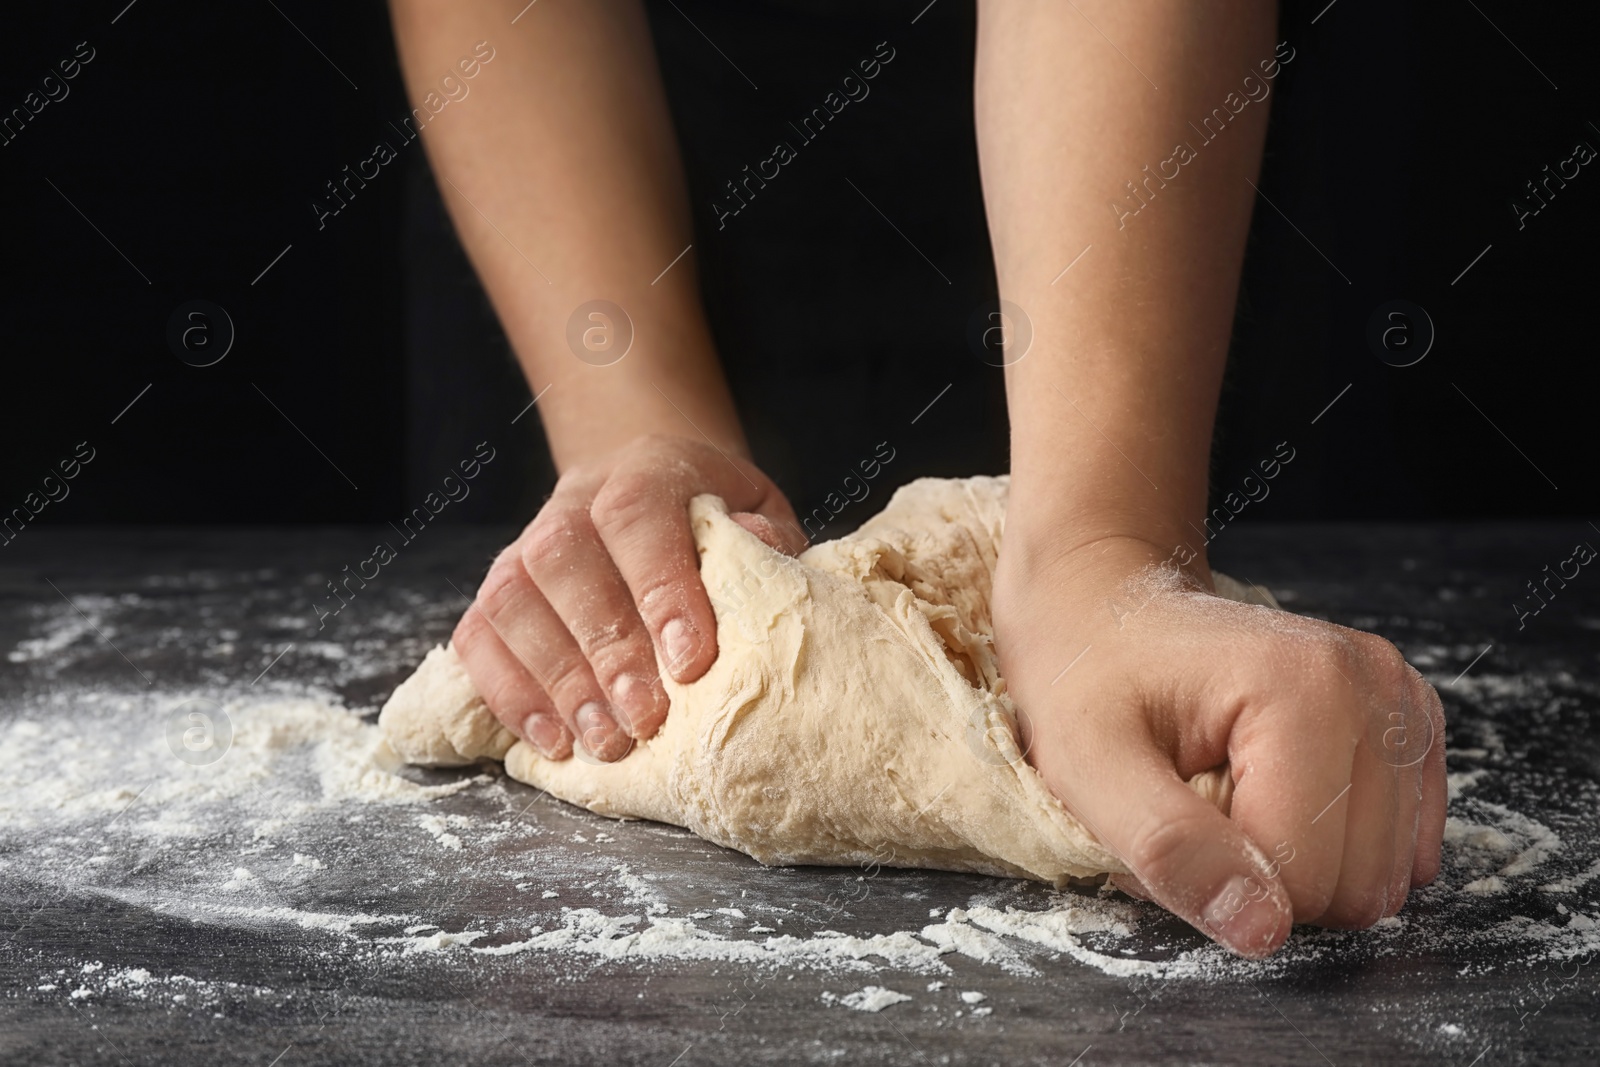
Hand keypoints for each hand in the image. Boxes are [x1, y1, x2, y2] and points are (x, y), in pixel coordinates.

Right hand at [453, 433, 801, 761]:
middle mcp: (573, 501)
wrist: (648, 490)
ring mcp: (523, 546)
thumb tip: (754, 546)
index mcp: (644, 470)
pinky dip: (509, 693)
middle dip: (606, 648)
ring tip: (605, 740)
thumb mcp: (754, 511)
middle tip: (646, 718)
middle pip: (564, 559)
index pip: (637, 514)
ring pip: (514, 600)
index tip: (691, 662)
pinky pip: (479, 638)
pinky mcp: (494, 593)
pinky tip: (554, 740)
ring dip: (557, 679)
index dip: (660, 586)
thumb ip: (760, 535)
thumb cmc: (712, 519)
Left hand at [992, 532, 1446, 957]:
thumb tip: (1262, 931)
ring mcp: (1401, 701)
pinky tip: (1271, 793)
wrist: (1103, 608)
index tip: (1159, 819)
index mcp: (1305, 689)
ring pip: (1380, 878)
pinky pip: (1396, 849)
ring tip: (1224, 799)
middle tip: (1190, 811)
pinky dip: (1328, 844)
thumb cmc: (1088, 676)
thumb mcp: (1090, 765)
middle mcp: (1374, 687)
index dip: (1219, 880)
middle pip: (1354, 885)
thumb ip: (1170, 848)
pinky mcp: (1410, 724)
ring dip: (1294, 864)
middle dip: (1262, 877)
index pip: (1304, 877)